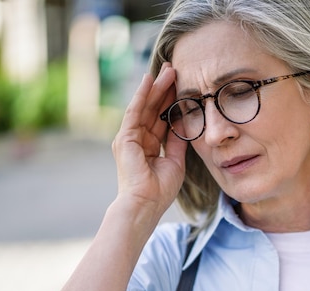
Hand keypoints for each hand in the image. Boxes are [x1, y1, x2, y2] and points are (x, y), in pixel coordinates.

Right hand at [112, 63, 187, 214]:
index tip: (182, 85)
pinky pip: (135, 111)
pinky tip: (149, 80)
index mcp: (148, 146)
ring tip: (168, 69)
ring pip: (144, 106)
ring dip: (156, 87)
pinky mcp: (124, 137)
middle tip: (174, 69)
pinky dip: (141, 95)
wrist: (146, 204)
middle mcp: (136, 139)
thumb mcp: (175, 161)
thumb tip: (185, 125)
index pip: (160, 118)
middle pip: (152, 108)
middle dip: (164, 88)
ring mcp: (128, 138)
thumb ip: (177, 142)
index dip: (171, 101)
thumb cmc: (160, 190)